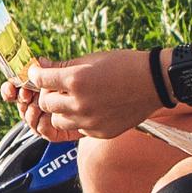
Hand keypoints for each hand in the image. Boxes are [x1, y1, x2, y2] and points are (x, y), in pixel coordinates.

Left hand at [20, 50, 158, 141]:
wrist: (155, 83)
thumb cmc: (124, 66)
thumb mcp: (91, 59)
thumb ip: (64, 66)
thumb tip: (41, 65)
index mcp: (76, 81)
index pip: (41, 80)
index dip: (37, 74)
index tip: (38, 72)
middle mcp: (80, 104)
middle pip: (46, 103)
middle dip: (48, 93)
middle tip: (57, 86)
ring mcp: (90, 122)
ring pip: (59, 120)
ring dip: (61, 109)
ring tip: (76, 98)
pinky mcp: (100, 133)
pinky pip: (78, 129)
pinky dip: (79, 119)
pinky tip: (93, 108)